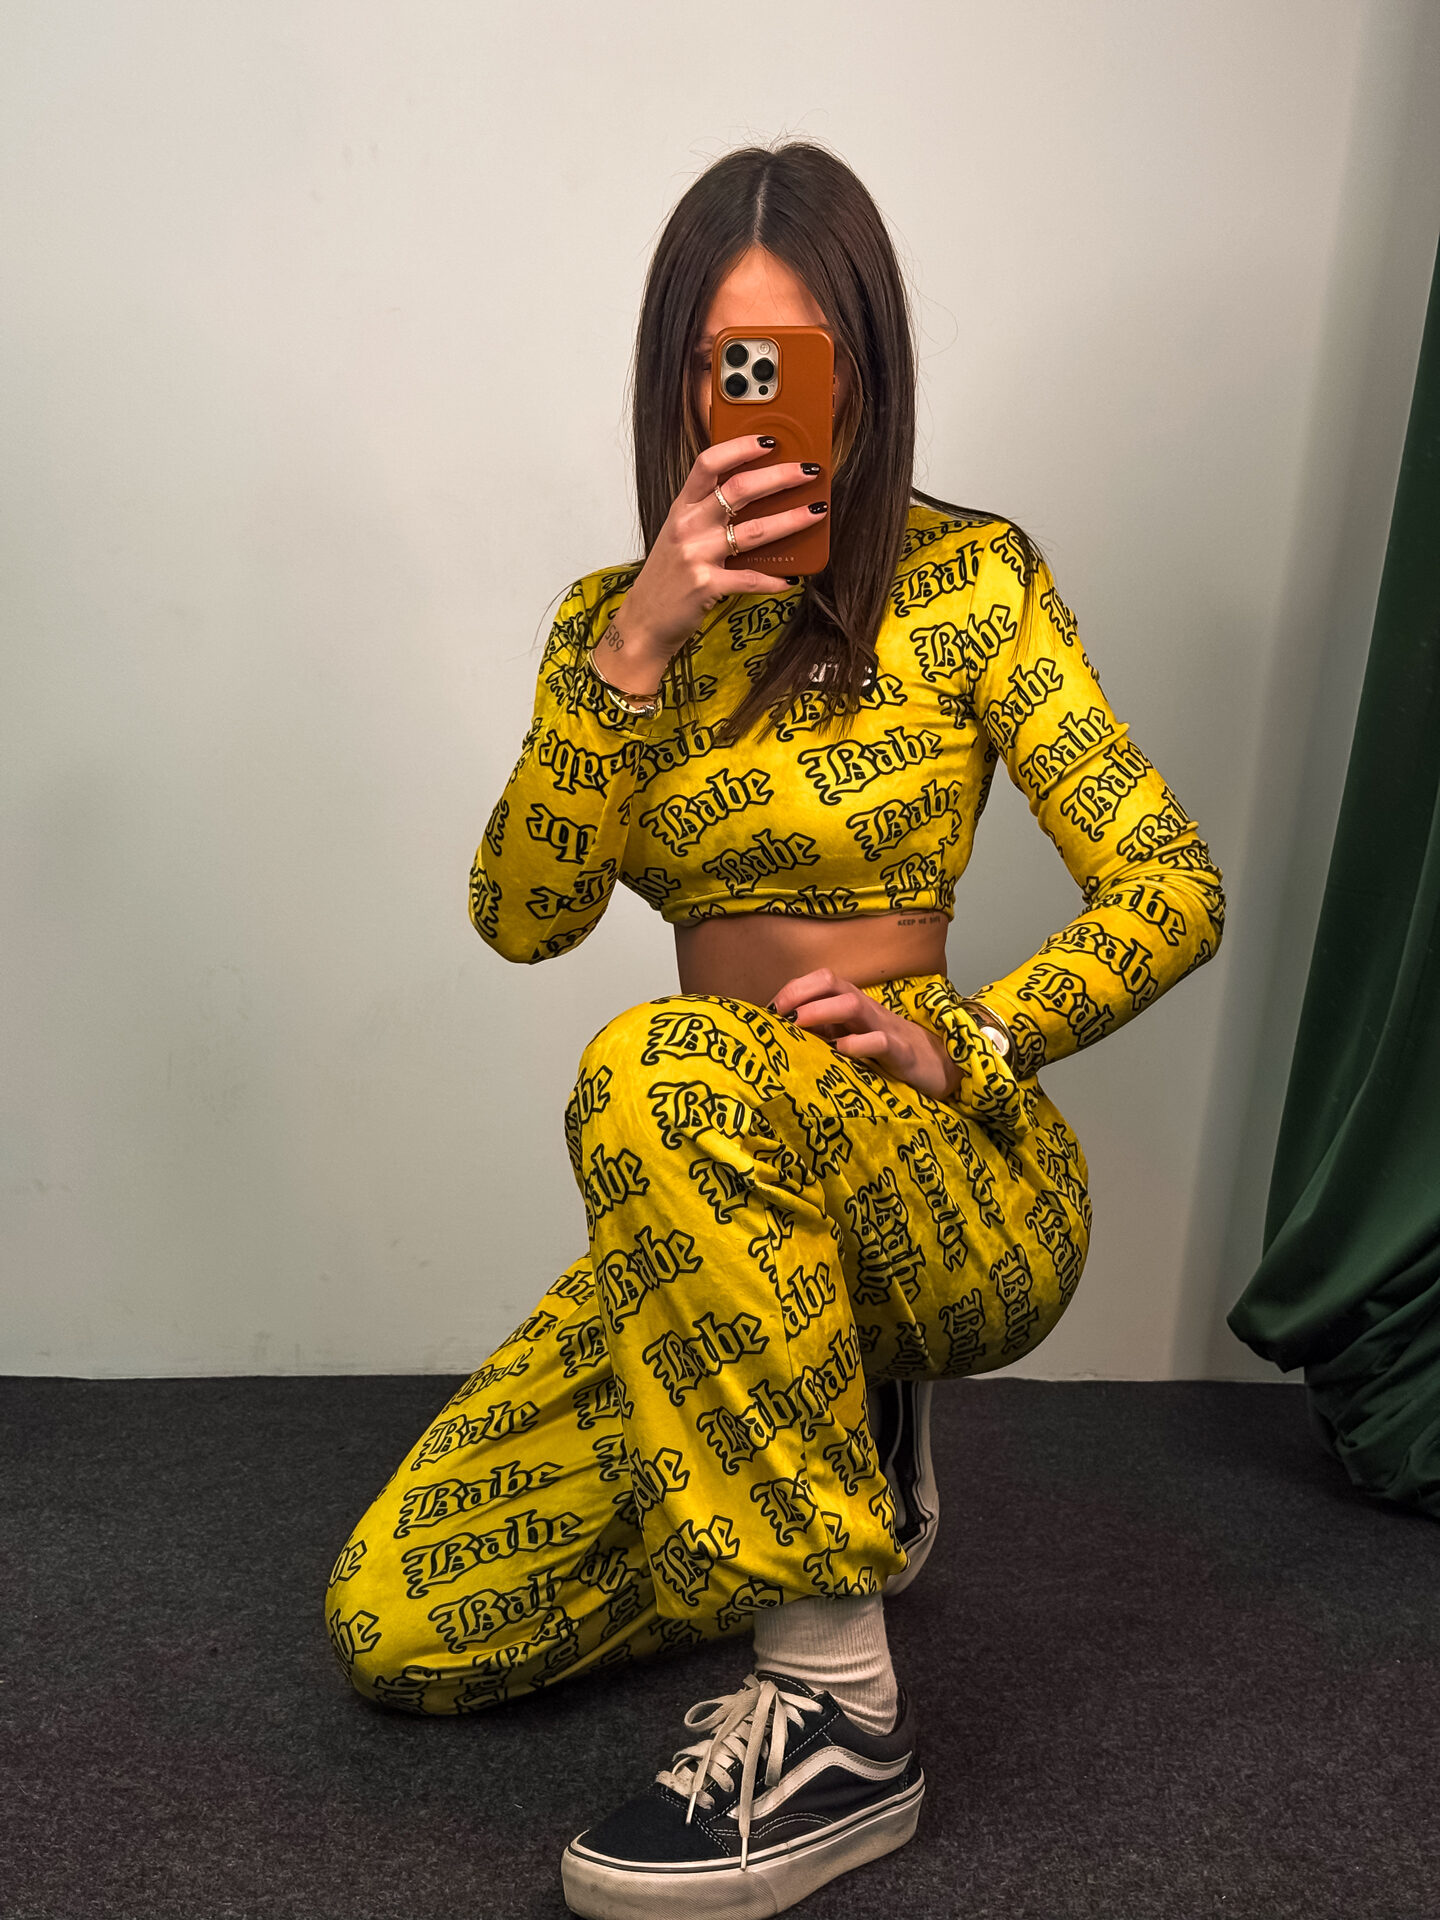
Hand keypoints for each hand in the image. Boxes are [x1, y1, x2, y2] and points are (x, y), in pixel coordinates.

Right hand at [597, 435, 826, 691]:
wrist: (644, 621)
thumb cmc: (667, 577)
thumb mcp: (680, 535)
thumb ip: (707, 513)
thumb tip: (755, 495)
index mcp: (682, 508)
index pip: (709, 463)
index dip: (741, 447)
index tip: (770, 440)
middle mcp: (688, 526)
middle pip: (739, 489)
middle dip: (780, 477)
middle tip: (809, 472)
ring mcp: (696, 555)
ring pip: (754, 531)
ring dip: (791, 520)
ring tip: (816, 512)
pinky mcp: (707, 586)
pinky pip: (751, 579)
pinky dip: (774, 579)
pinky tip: (792, 579)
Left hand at [768, 968, 957, 1101]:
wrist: (938, 1065)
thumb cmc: (886, 1052)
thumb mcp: (851, 1037)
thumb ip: (823, 1032)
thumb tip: (784, 1033)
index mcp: (851, 1004)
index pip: (819, 981)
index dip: (791, 990)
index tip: (768, 1011)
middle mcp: (865, 1009)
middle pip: (831, 981)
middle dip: (800, 992)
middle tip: (779, 1015)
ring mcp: (883, 1028)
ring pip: (852, 1004)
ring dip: (821, 1011)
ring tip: (799, 1025)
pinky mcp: (901, 1052)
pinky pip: (879, 1041)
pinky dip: (857, 1044)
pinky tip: (839, 1051)